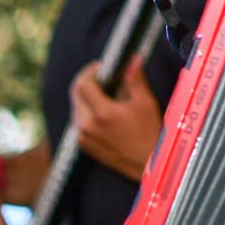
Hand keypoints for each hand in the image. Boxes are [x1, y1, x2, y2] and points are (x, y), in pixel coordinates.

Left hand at [71, 60, 162, 182]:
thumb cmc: (149, 133)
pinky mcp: (85, 145)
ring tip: (105, 94)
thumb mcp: (145, 103)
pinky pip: (79, 121)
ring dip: (86, 96)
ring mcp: (84, 137)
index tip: (101, 67)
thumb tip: (132, 59)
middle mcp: (87, 126)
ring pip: (76, 107)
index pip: (82, 84)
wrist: (148, 164)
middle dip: (86, 82)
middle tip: (102, 77)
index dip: (90, 71)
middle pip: (75, 94)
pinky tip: (103, 110)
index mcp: (102, 113)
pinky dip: (87, 111)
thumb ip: (135, 79)